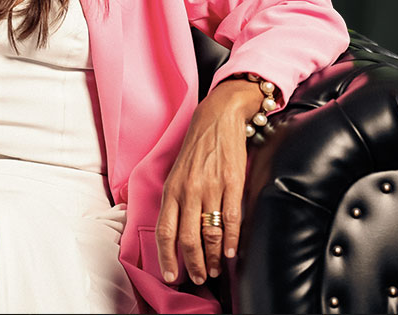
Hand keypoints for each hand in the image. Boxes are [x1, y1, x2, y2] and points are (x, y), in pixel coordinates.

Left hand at [157, 78, 262, 286]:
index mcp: (171, 190)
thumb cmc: (196, 150)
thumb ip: (175, 202)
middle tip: (199, 279)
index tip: (171, 276)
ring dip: (212, 257)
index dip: (166, 257)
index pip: (165, 231)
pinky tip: (230, 252)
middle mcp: (188, 191)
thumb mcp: (177, 175)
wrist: (218, 118)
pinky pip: (231, 218)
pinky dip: (231, 239)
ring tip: (215, 270)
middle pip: (187, 238)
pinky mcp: (232, 182)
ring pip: (209, 232)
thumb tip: (175, 234)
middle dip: (192, 264)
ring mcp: (210, 187)